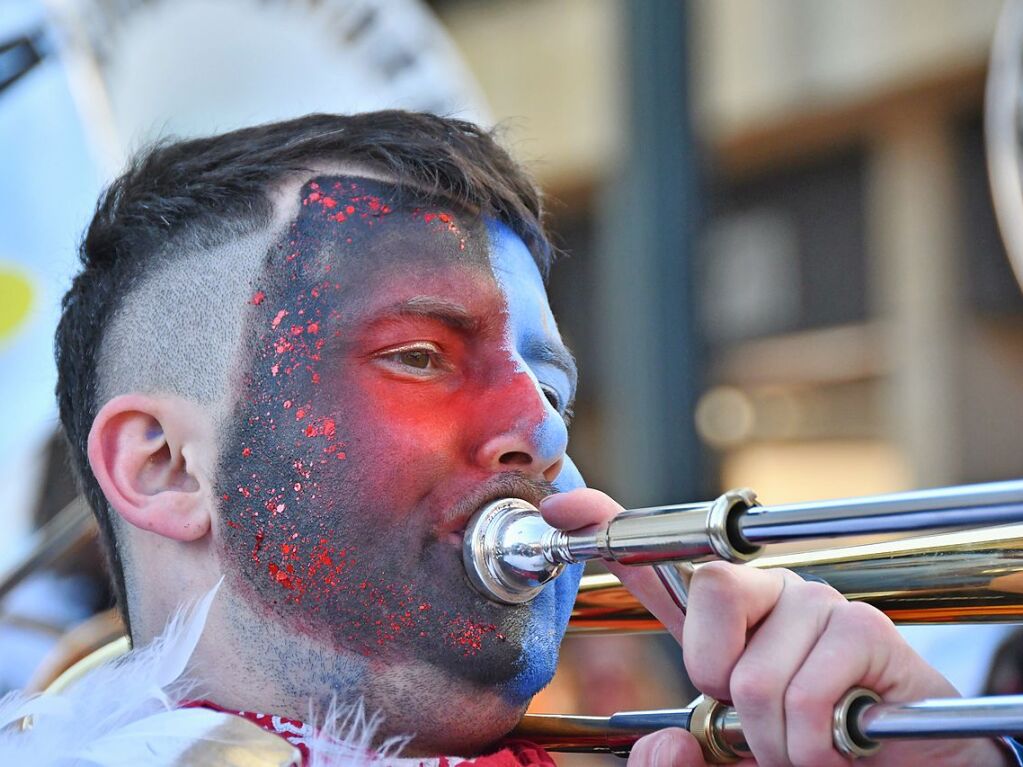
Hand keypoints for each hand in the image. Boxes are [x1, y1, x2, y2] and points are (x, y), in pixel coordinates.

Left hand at [540, 488, 1012, 766]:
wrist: (911, 760)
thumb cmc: (815, 746)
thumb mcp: (737, 748)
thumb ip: (687, 755)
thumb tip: (665, 748)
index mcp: (729, 618)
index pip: (662, 563)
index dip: (607, 527)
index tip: (562, 510)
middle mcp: (771, 593)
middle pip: (708, 594)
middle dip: (722, 683)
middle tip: (761, 722)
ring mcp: (819, 603)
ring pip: (755, 677)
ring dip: (778, 741)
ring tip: (809, 741)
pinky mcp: (864, 629)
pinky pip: (806, 697)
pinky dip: (814, 747)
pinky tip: (842, 742)